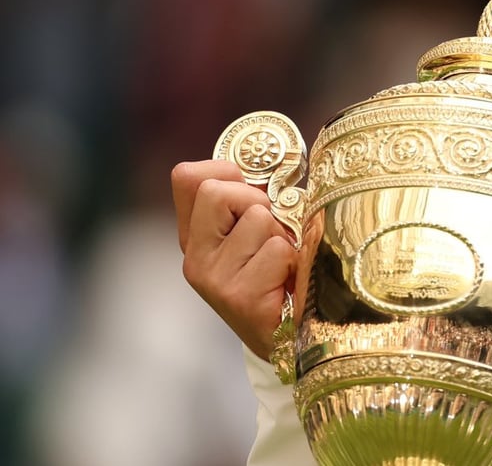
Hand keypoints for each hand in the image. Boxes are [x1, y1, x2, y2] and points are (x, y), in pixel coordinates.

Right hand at [172, 159, 297, 359]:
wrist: (288, 338)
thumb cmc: (279, 276)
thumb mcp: (258, 232)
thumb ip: (251, 200)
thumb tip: (265, 166)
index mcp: (195, 235)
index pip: (187, 177)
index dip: (227, 172)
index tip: (252, 192)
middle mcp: (194, 256)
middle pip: (217, 190)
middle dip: (257, 202)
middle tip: (273, 233)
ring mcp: (213, 278)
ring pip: (256, 218)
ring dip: (281, 235)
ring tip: (283, 262)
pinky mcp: (239, 296)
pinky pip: (277, 250)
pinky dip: (292, 260)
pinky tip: (287, 283)